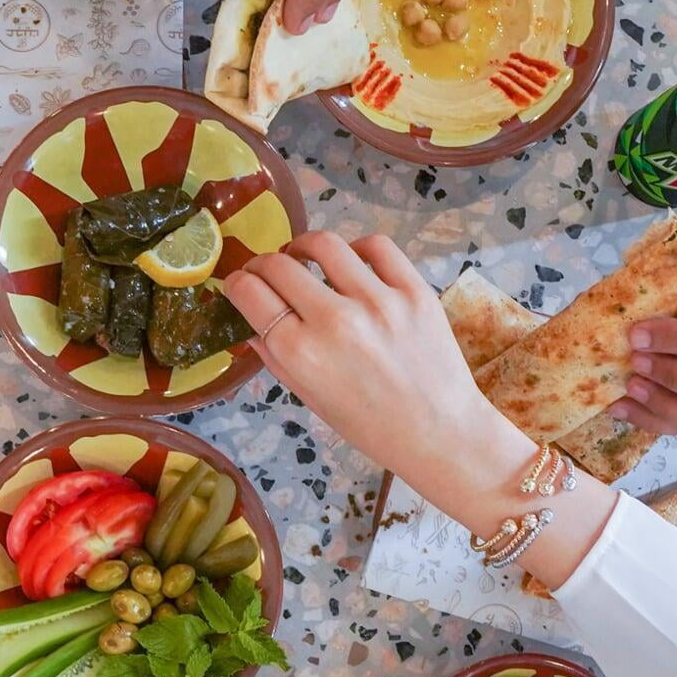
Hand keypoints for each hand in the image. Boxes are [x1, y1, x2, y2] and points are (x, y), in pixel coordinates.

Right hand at [223, 232, 620, 591]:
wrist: (439, 432)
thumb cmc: (370, 426)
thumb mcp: (311, 399)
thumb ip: (277, 358)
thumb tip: (253, 324)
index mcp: (302, 353)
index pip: (251, 293)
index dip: (237, 284)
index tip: (239, 284)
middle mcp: (335, 321)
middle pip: (279, 265)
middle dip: (262, 265)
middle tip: (266, 272)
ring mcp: (377, 301)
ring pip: (324, 244)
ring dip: (303, 247)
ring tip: (303, 257)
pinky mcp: (413, 291)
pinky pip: (376, 247)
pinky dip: (354, 249)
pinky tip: (351, 263)